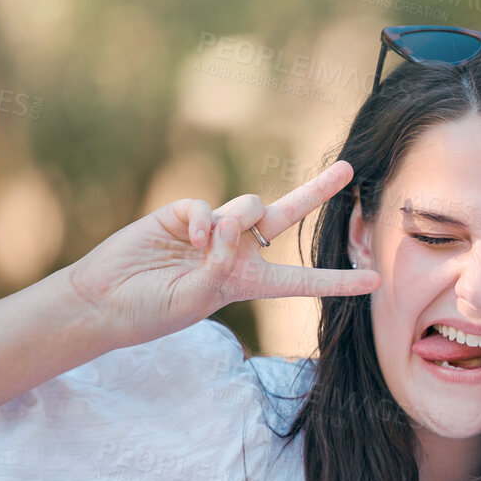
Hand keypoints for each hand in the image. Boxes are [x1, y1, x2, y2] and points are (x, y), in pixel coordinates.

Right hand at [65, 160, 378, 347]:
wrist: (104, 299)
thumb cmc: (153, 310)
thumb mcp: (199, 299)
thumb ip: (221, 266)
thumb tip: (230, 226)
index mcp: (249, 283)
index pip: (303, 281)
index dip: (339, 282)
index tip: (376, 281)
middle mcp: (237, 252)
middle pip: (287, 217)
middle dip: (317, 191)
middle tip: (348, 170)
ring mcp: (211, 230)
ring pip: (250, 208)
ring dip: (239, 220)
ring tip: (210, 241)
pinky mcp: (184, 213)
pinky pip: (209, 206)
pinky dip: (203, 220)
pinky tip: (189, 236)